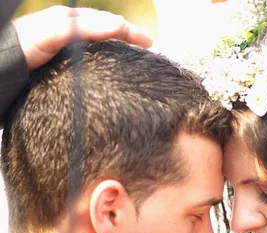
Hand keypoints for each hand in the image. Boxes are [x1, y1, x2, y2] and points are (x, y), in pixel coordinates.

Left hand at [13, 6, 153, 70]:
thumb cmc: (23, 47)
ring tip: (135, 65)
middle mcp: (69, 34)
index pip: (109, 23)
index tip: (151, 45)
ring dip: (119, 54)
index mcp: (69, 21)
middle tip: (149, 55)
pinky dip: (106, 67)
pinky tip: (110, 77)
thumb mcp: (53, 31)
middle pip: (107, 34)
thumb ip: (84, 27)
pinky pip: (90, 65)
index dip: (131, 32)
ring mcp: (65, 52)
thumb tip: (119, 26)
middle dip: (129, 41)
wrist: (1, 70)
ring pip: (100, 50)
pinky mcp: (61, 69)